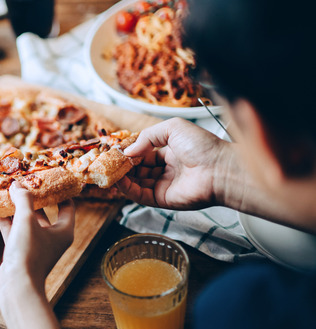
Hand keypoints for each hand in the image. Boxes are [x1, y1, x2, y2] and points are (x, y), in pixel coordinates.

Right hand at [0, 182, 75, 294]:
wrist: (17, 286)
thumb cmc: (29, 253)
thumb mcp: (27, 220)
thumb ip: (23, 200)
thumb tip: (17, 184)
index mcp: (63, 231)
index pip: (67, 206)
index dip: (60, 191)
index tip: (50, 178)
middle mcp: (51, 238)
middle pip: (44, 212)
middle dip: (33, 197)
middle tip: (24, 182)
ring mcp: (35, 245)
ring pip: (27, 221)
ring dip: (18, 208)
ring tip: (8, 192)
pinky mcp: (20, 252)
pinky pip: (14, 231)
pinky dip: (7, 220)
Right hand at [116, 118, 233, 209]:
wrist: (220, 169)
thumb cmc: (203, 146)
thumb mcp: (173, 128)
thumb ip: (148, 136)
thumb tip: (128, 151)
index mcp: (172, 153)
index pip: (144, 154)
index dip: (130, 152)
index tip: (116, 150)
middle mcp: (167, 170)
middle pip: (138, 170)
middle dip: (123, 166)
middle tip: (107, 162)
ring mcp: (164, 186)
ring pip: (136, 183)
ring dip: (121, 177)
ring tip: (108, 170)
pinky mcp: (162, 200)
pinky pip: (140, 195)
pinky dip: (127, 189)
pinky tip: (118, 181)